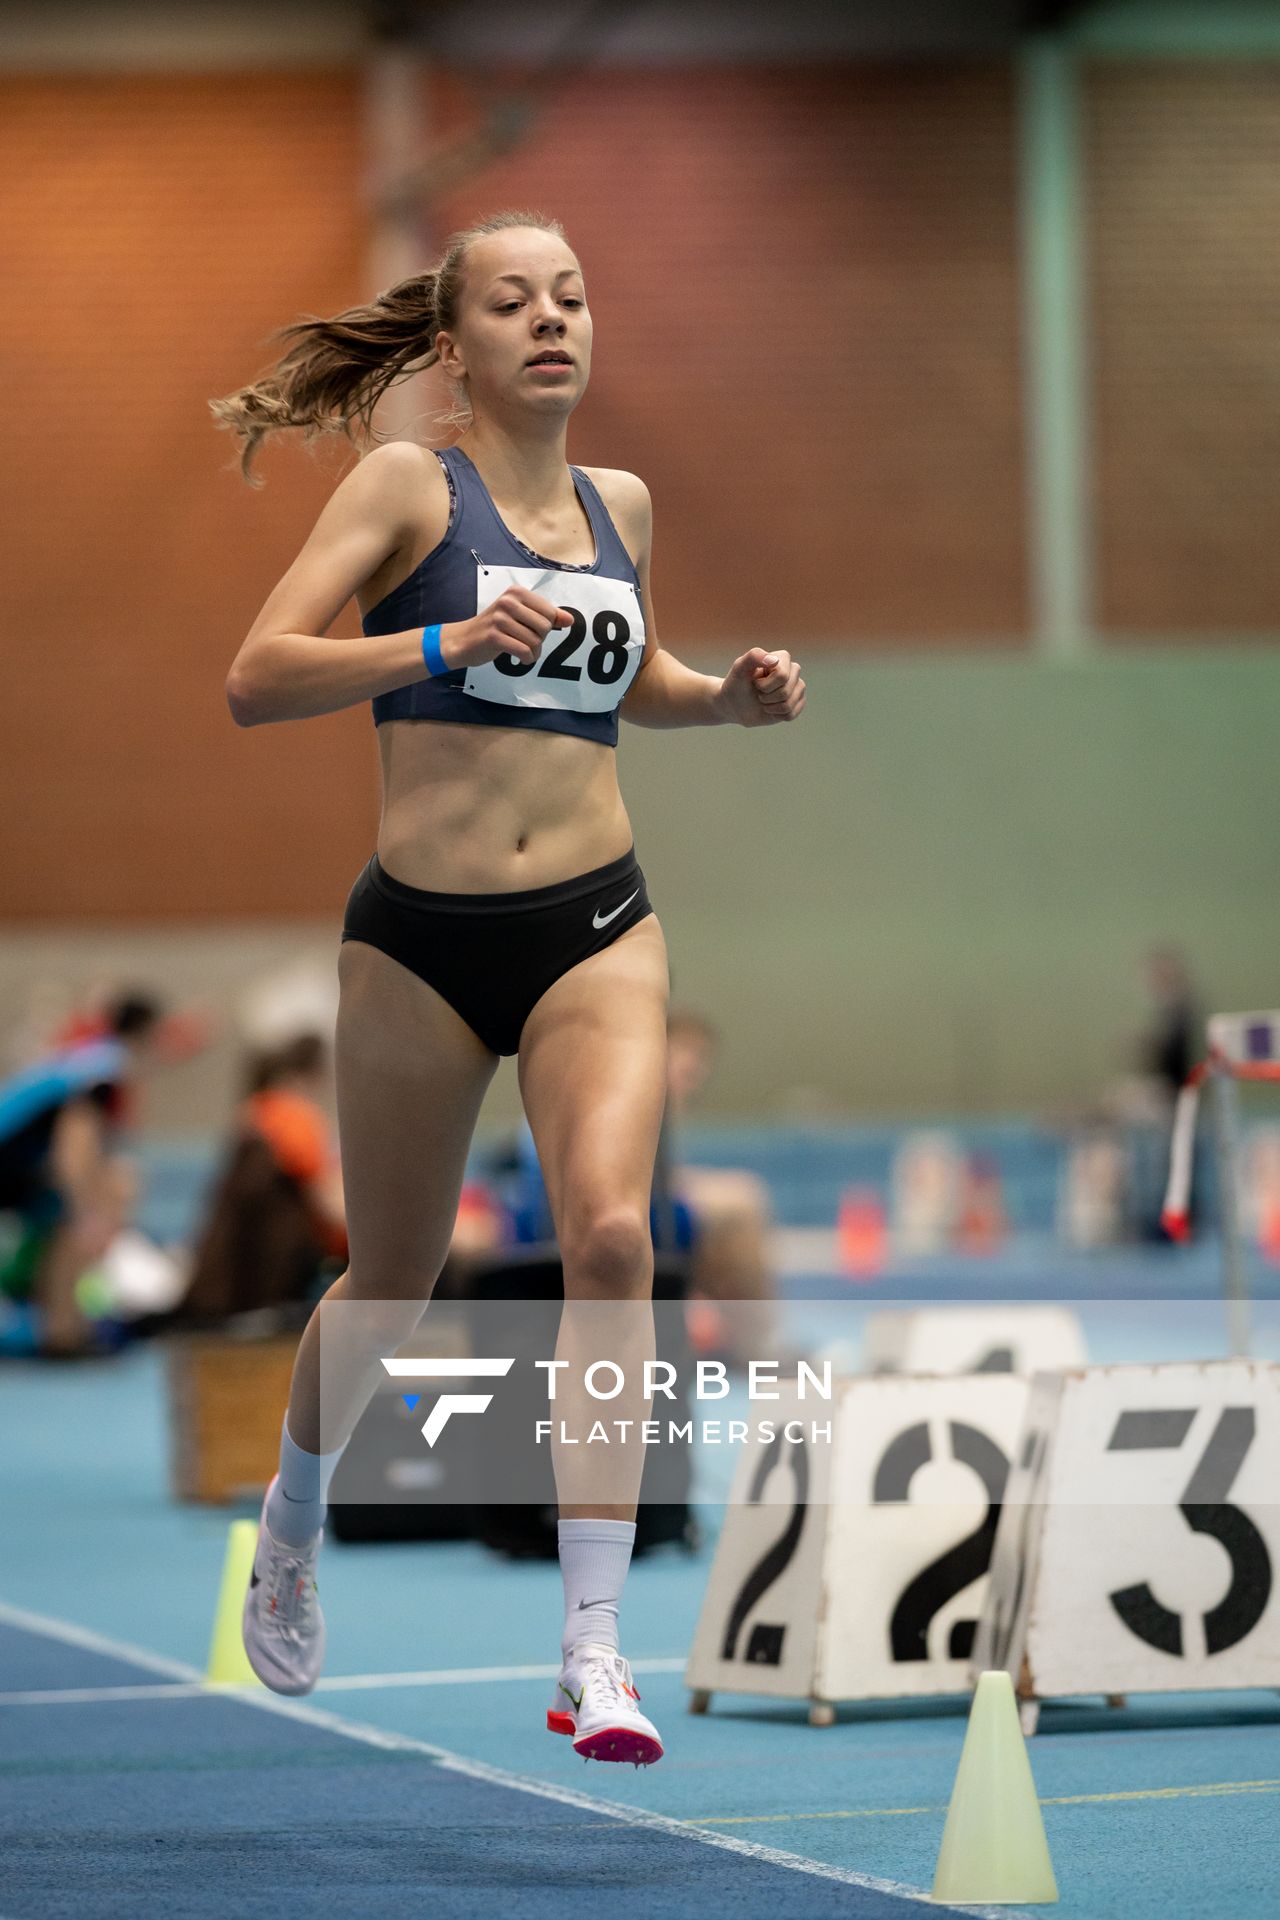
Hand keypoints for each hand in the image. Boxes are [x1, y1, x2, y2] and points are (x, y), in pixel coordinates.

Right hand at [440, 588, 570, 669]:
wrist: (463, 640)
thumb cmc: (494, 628)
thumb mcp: (520, 616)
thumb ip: (545, 616)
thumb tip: (570, 619)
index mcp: (517, 592)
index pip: (550, 612)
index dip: (547, 627)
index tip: (534, 631)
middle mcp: (508, 601)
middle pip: (544, 627)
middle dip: (540, 641)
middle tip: (527, 643)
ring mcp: (500, 618)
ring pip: (535, 641)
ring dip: (534, 653)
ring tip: (524, 653)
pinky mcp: (494, 636)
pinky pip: (524, 651)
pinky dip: (526, 659)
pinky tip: (520, 659)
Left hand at [714, 648, 805, 727]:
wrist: (735, 704)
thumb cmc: (737, 684)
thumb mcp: (739, 668)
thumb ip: (754, 656)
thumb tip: (774, 660)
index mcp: (783, 658)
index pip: (782, 675)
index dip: (765, 685)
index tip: (755, 682)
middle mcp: (794, 670)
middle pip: (785, 691)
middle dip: (766, 697)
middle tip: (758, 692)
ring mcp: (798, 687)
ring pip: (788, 704)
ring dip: (770, 707)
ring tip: (763, 700)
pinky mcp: (798, 703)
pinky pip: (791, 714)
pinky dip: (776, 715)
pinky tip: (770, 708)